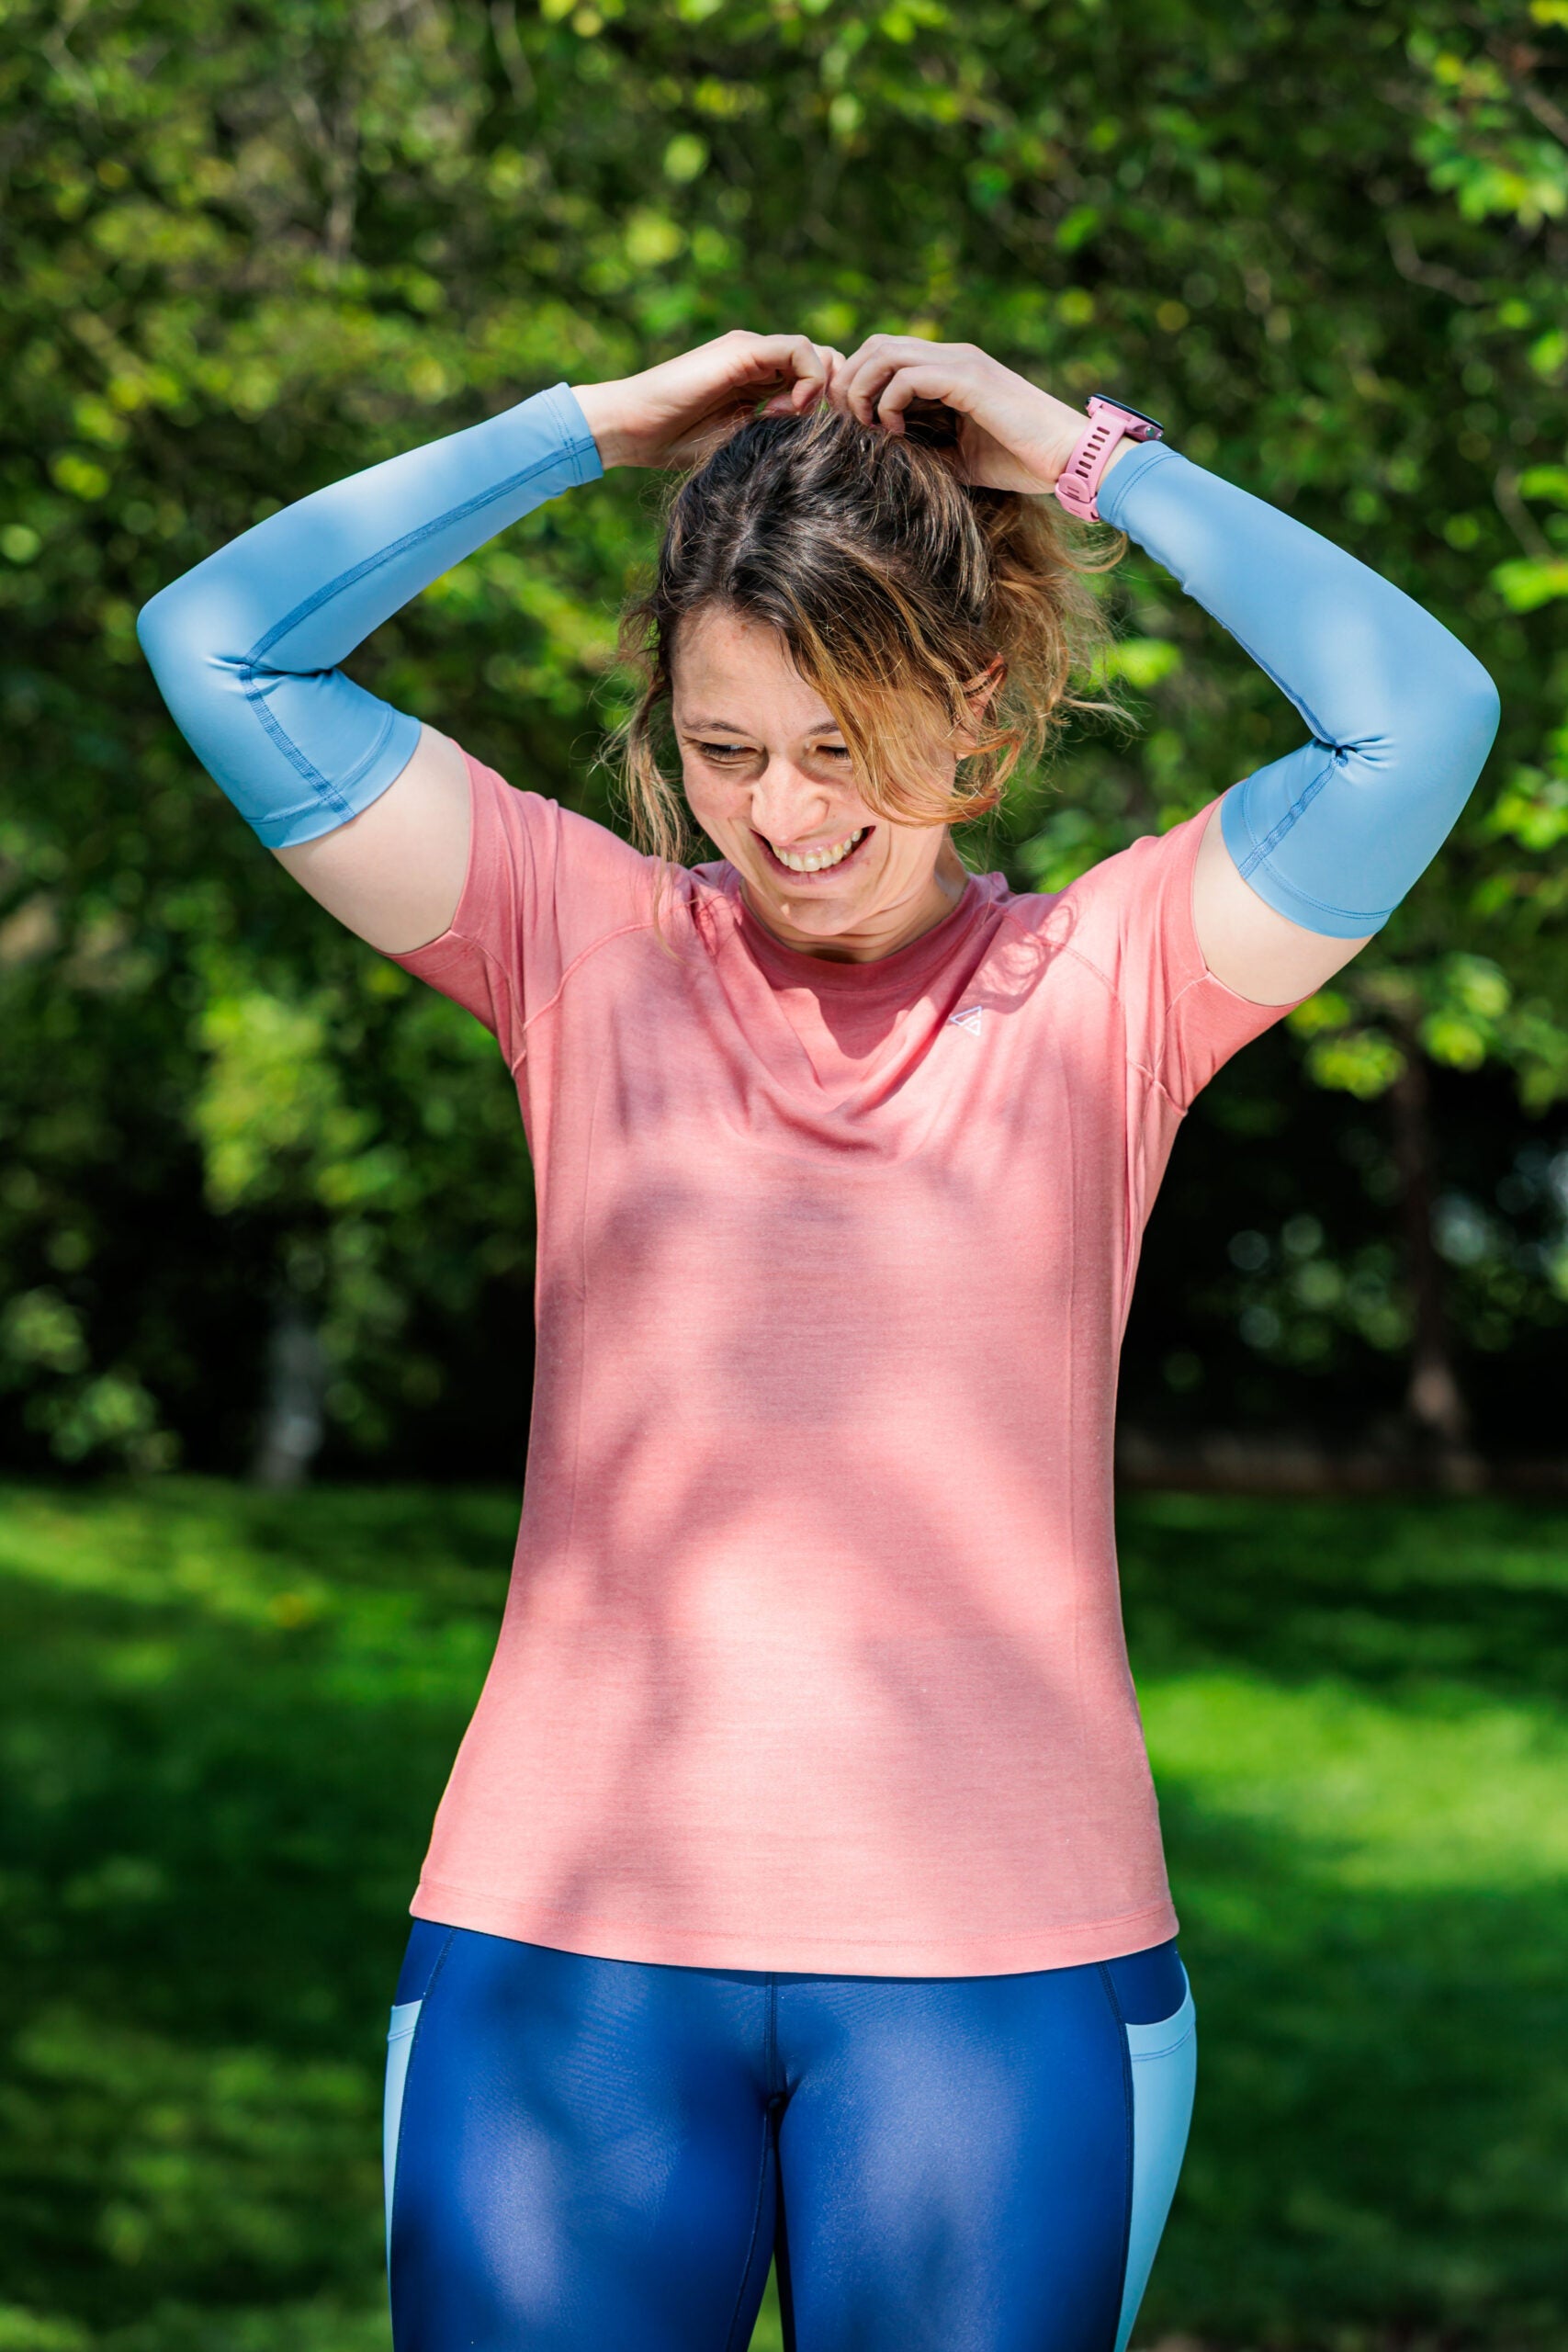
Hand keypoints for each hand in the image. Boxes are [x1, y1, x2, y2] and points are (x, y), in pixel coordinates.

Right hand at [572, 332, 839, 470]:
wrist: (632, 428)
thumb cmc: (675, 444)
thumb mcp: (739, 444)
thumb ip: (774, 436)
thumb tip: (816, 447)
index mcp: (758, 381)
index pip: (814, 379)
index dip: (826, 406)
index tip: (814, 438)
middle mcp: (758, 360)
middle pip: (823, 361)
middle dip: (831, 395)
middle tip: (816, 428)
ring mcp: (751, 351)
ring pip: (816, 351)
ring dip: (821, 387)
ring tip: (800, 419)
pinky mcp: (743, 350)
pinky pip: (798, 348)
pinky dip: (810, 377)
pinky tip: (792, 408)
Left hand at [830, 337, 1095, 494]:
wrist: (1068, 456)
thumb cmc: (1022, 460)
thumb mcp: (960, 457)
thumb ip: (926, 447)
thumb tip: (885, 457)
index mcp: (951, 369)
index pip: (886, 353)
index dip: (857, 382)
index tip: (848, 422)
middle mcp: (953, 357)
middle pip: (877, 343)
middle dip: (850, 380)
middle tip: (846, 421)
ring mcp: (962, 363)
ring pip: (885, 351)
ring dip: (862, 387)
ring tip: (863, 425)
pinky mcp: (969, 380)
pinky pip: (909, 376)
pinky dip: (888, 402)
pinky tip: (892, 431)